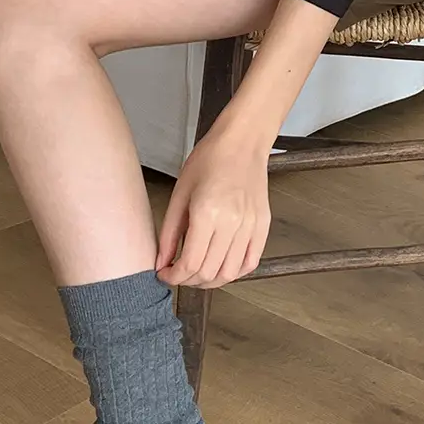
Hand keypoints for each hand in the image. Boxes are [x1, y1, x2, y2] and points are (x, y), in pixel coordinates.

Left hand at [156, 127, 271, 288]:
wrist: (242, 142)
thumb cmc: (209, 160)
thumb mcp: (180, 193)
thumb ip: (169, 233)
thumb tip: (161, 262)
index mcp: (207, 213)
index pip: (190, 263)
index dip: (173, 277)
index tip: (164, 274)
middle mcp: (232, 223)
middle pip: (208, 272)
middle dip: (188, 281)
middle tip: (177, 274)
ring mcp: (251, 226)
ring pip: (229, 273)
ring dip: (209, 281)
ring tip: (197, 273)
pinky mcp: (263, 226)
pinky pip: (250, 262)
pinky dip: (233, 272)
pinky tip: (220, 266)